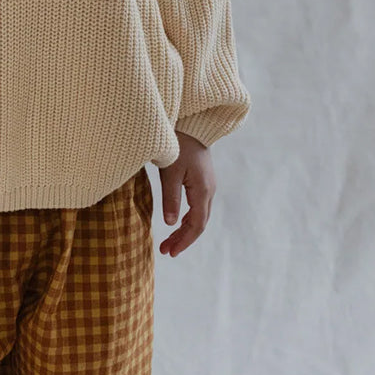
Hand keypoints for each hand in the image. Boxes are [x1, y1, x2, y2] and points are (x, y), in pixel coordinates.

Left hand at [156, 135, 213, 257]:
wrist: (191, 122)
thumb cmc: (179, 145)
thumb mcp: (170, 172)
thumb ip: (170, 199)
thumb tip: (170, 224)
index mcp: (203, 191)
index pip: (196, 225)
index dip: (183, 241)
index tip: (169, 252)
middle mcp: (209, 190)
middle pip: (199, 223)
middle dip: (183, 239)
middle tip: (165, 251)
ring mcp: (208, 185)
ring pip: (199, 215)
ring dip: (184, 230)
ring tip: (169, 241)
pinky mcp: (203, 180)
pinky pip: (198, 206)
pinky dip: (187, 218)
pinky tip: (177, 222)